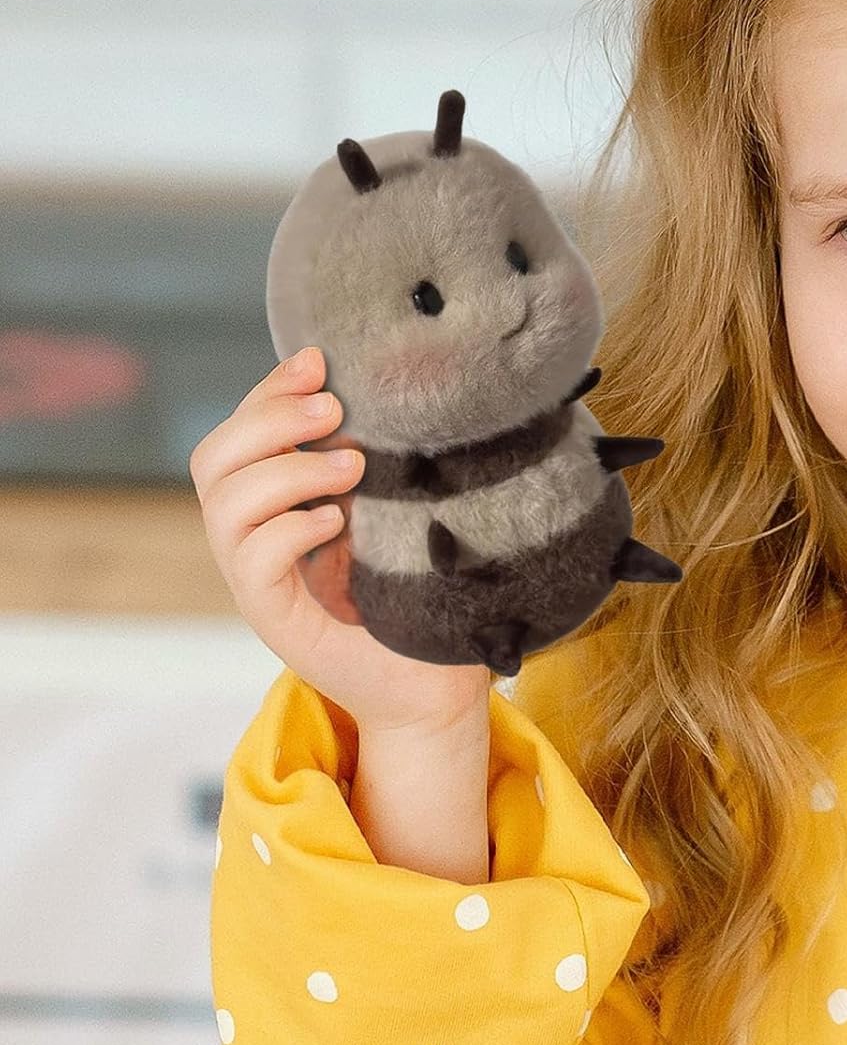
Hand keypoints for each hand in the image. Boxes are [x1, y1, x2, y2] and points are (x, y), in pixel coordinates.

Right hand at [189, 346, 493, 734]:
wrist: (436, 684)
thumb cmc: (428, 590)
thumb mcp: (403, 508)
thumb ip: (383, 458)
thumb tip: (399, 386)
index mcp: (279, 502)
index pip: (241, 432)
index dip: (269, 390)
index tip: (319, 360)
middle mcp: (257, 536)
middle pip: (213, 460)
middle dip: (268, 419)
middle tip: (335, 412)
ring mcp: (261, 580)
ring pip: (224, 505)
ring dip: (286, 471)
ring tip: (351, 469)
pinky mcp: (277, 619)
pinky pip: (252, 562)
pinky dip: (291, 529)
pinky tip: (338, 522)